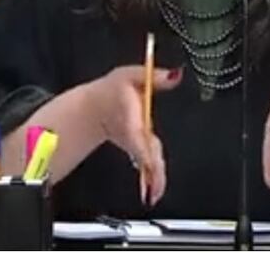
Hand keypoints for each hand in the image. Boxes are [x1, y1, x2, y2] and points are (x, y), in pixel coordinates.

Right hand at [84, 65, 182, 206]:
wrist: (93, 107)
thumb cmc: (111, 91)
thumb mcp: (132, 75)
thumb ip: (155, 76)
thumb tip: (176, 75)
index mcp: (132, 118)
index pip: (139, 134)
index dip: (144, 149)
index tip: (149, 162)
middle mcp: (133, 135)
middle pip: (144, 153)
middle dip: (150, 169)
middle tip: (155, 189)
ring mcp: (135, 145)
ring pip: (146, 161)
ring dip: (151, 178)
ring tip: (156, 194)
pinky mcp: (138, 151)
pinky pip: (146, 165)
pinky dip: (151, 177)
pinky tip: (155, 191)